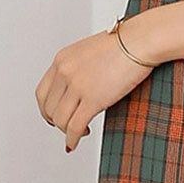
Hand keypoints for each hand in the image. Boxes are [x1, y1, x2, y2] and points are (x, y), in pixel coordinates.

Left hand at [35, 28, 154, 151]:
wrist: (141, 41)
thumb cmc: (126, 43)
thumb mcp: (91, 51)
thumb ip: (80, 67)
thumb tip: (81, 85)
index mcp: (62, 59)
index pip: (42, 92)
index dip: (47, 109)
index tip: (54, 116)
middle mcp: (65, 72)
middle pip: (48, 108)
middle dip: (56, 121)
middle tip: (67, 126)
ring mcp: (77, 86)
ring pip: (60, 120)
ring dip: (67, 131)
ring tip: (80, 132)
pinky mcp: (93, 99)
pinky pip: (75, 126)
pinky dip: (73, 139)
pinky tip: (76, 142)